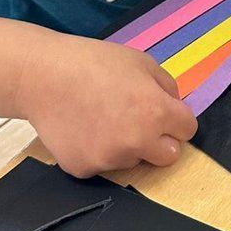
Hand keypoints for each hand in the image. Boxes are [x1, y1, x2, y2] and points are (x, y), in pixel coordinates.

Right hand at [16, 34, 196, 177]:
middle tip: (138, 120)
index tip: (165, 113)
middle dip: (160, 140)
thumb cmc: (92, 62)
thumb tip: (175, 105)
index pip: (188, 130)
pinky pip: (103, 165)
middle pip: (169, 155)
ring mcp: (110, 159)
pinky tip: (83, 128)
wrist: (42, 76)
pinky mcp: (85, 169)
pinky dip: (97, 151)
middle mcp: (137, 142)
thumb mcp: (140, 61)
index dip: (177, 119)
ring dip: (127, 145)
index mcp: (156, 112)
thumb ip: (166, 86)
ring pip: (134, 160)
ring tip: (101, 117)